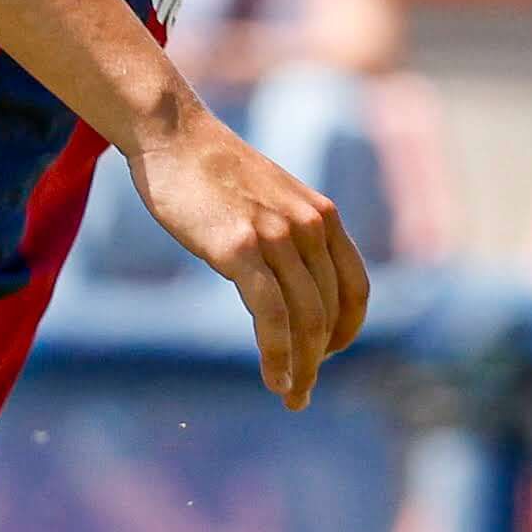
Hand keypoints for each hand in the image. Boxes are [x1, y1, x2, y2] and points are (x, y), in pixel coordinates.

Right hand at [128, 112, 367, 408]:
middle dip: (319, 360)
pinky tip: (275, 380)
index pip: (356, 288)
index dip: (347, 330)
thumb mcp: (270, 198)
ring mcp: (277, 237)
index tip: (326, 355)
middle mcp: (309, 226)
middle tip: (301, 393)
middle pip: (329, 313)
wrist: (175, 135)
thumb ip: (290, 234)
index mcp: (323, 216)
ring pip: (306, 321)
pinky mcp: (240, 249)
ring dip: (302, 368)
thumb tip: (293, 277)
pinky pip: (271, 316)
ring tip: (290, 396)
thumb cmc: (214, 171)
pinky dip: (278, 356)